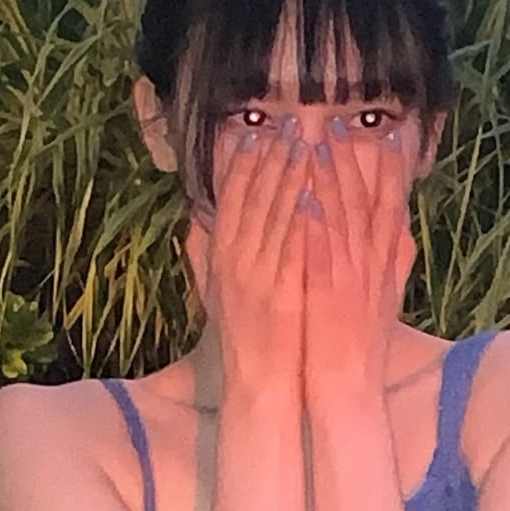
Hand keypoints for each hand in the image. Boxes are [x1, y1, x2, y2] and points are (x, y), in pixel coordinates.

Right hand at [201, 119, 310, 401]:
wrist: (255, 384)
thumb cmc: (239, 336)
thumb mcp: (212, 289)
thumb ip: (202, 252)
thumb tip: (193, 217)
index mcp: (220, 255)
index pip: (230, 199)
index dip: (242, 165)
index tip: (256, 134)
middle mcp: (235, 259)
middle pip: (254, 198)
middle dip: (273, 158)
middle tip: (290, 126)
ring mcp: (259, 275)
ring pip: (275, 214)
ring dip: (291, 176)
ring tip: (308, 144)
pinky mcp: (283, 292)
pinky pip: (293, 247)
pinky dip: (302, 218)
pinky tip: (315, 193)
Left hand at [302, 120, 413, 400]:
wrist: (349, 387)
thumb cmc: (362, 340)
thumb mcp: (386, 293)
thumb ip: (394, 257)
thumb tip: (403, 225)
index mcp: (384, 261)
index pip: (391, 205)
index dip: (392, 168)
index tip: (392, 133)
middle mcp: (370, 263)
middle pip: (363, 202)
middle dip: (350, 160)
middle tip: (337, 123)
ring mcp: (348, 277)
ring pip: (339, 219)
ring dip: (329, 181)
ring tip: (317, 145)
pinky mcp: (324, 294)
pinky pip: (319, 254)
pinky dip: (315, 226)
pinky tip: (305, 200)